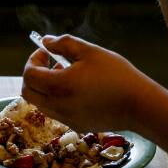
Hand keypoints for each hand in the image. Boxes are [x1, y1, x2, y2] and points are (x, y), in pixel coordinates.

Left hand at [21, 34, 152, 132]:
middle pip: (28, 92)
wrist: (140, 105)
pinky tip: (76, 89)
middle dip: (33, 76)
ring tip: (66, 74)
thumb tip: (46, 41)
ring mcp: (66, 119)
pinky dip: (56, 99)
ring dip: (44, 88)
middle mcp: (57, 106)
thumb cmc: (117, 75)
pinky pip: (55, 112)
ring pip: (40, 104)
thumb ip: (64, 44)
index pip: (29, 75)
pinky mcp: (76, 126)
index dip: (33, 60)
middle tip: (49, 64)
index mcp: (58, 86)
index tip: (46, 53)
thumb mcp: (90, 52)